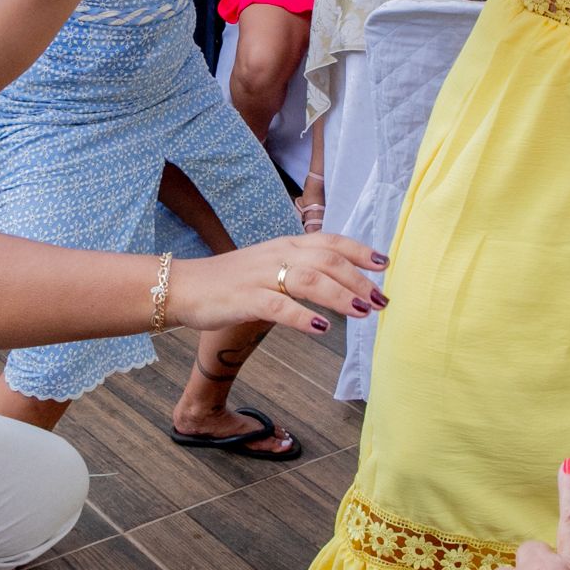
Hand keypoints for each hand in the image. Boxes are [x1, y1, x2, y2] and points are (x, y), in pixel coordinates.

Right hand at [166, 233, 386, 335]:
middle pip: (328, 259)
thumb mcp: (270, 267)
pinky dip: (303, 316)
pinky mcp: (244, 299)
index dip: (361, 251)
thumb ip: (300, 271)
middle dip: (359, 280)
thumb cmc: (231, 282)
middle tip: (381, 301)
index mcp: (286, 245)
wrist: (184, 287)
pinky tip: (322, 328)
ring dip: (340, 295)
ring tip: (362, 312)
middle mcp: (277, 254)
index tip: (385, 264)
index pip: (331, 241)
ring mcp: (261, 276)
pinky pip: (279, 306)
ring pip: (310, 278)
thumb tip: (337, 285)